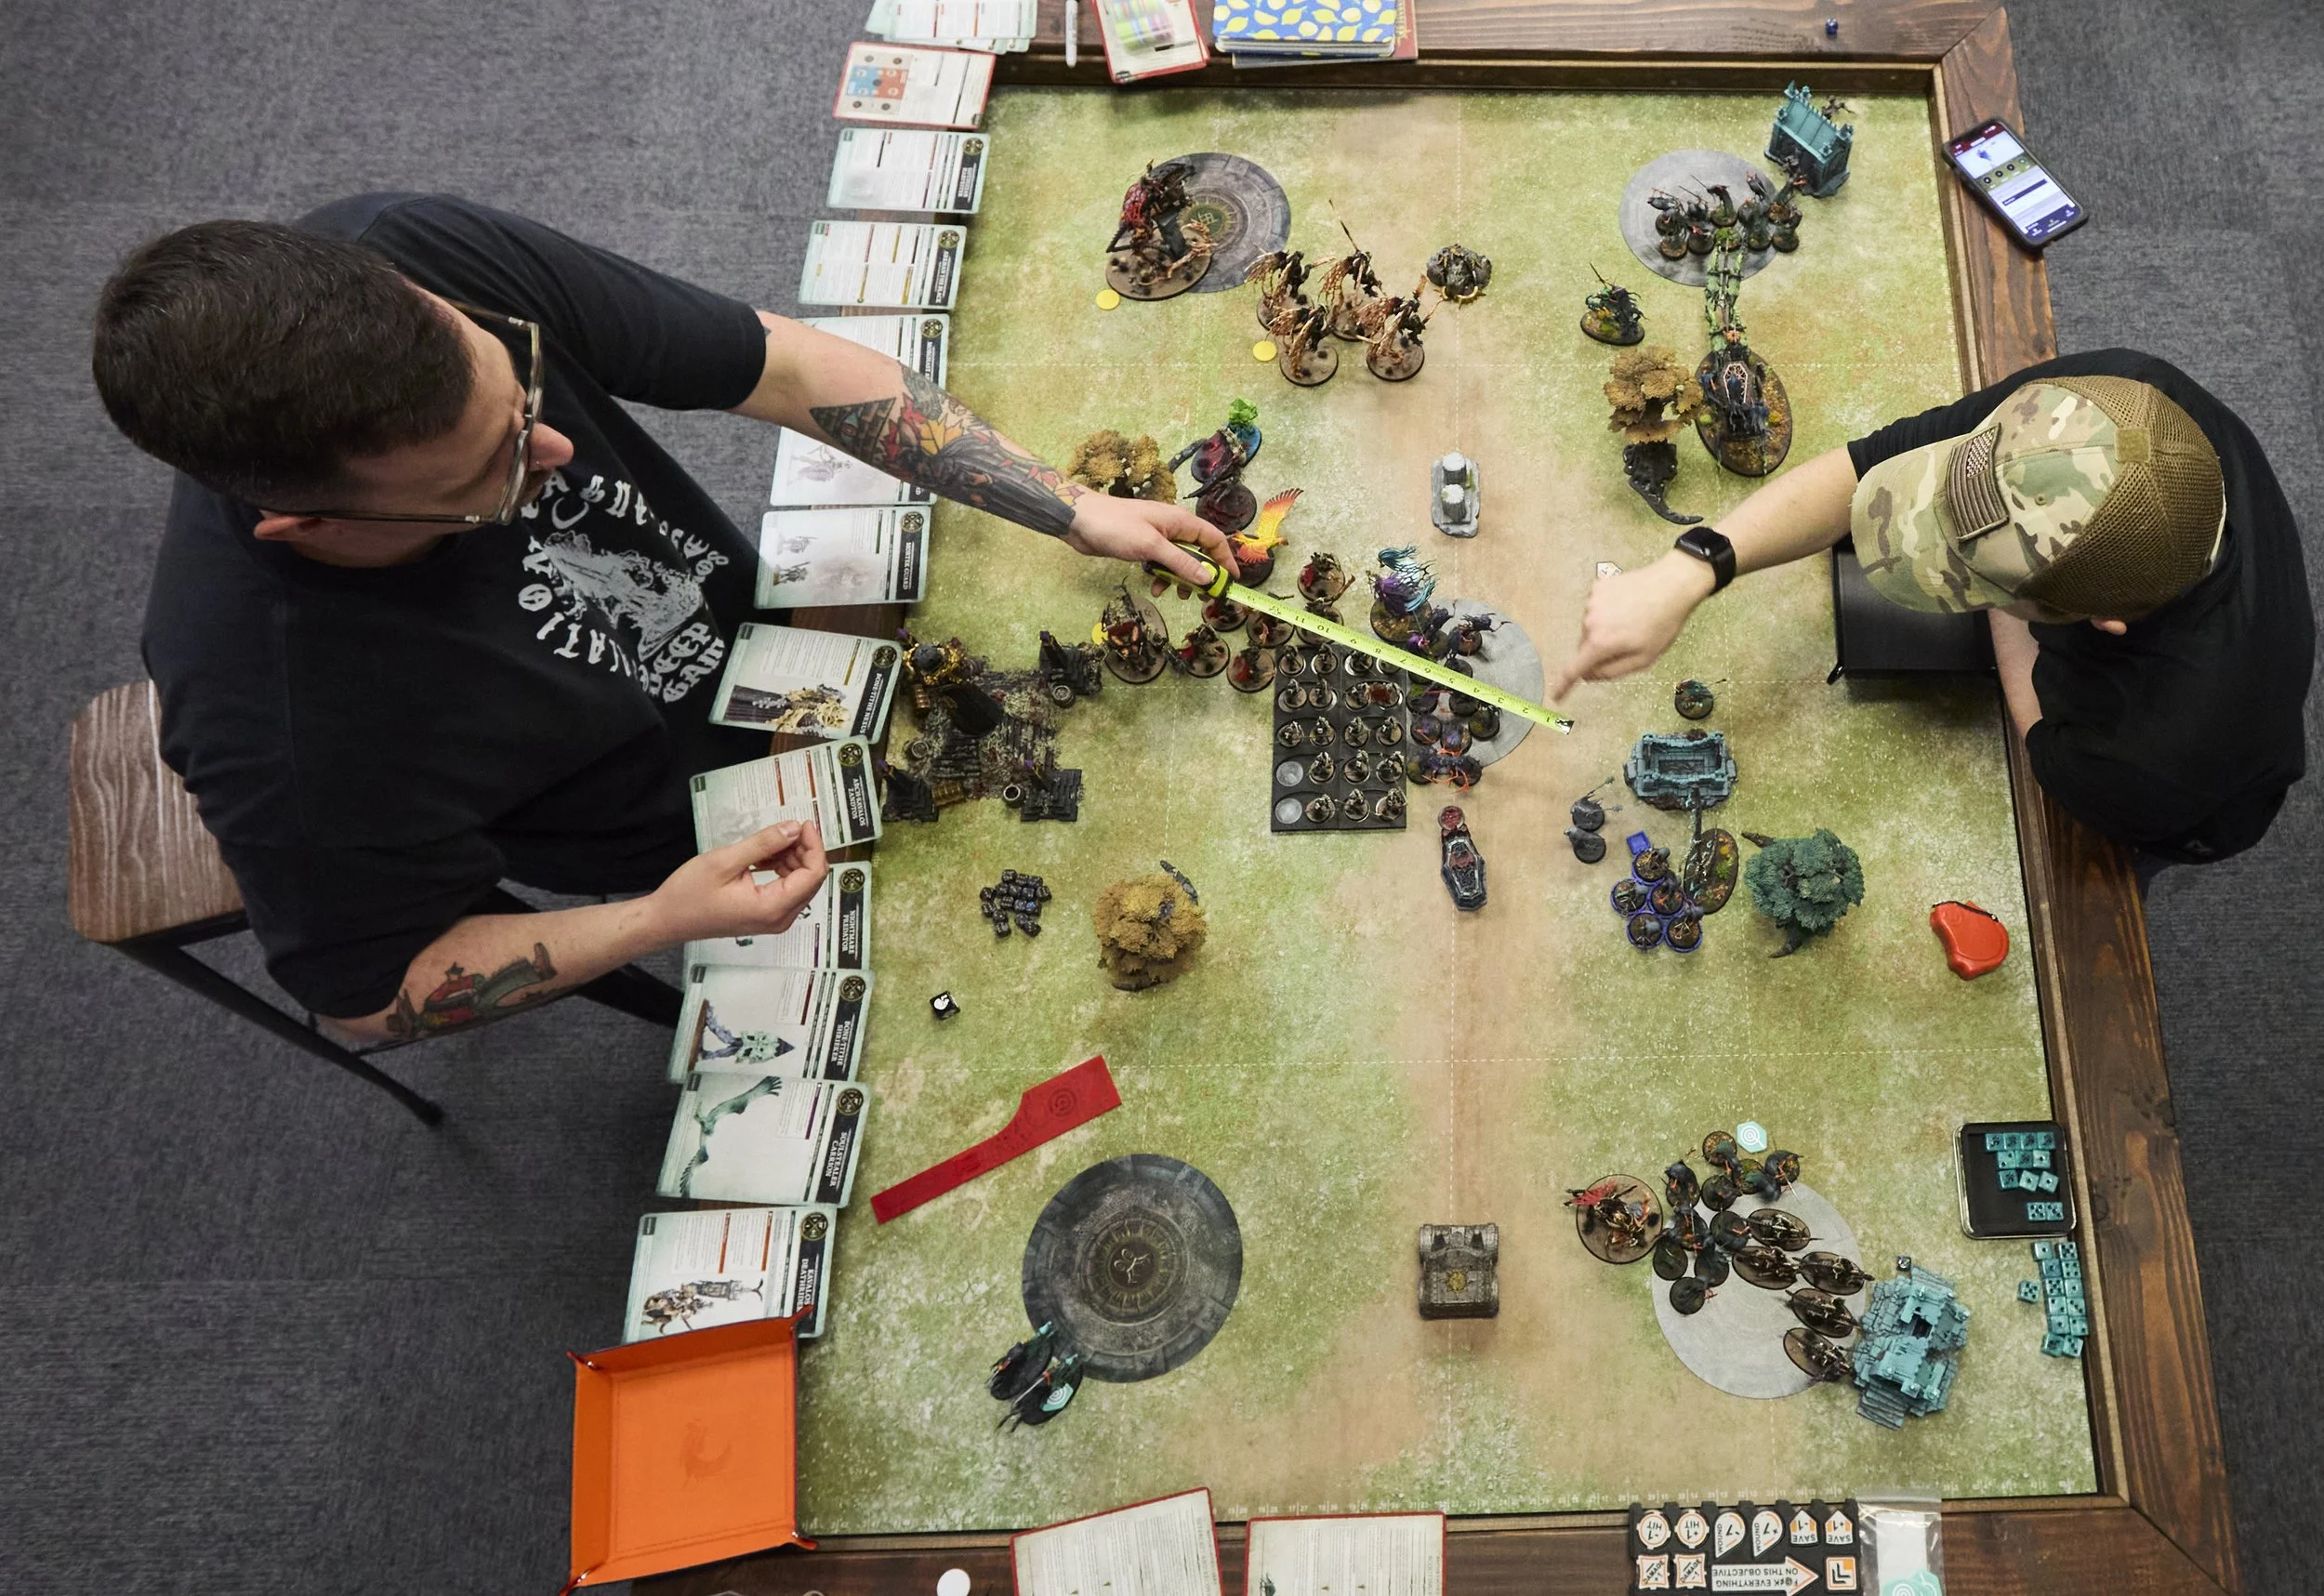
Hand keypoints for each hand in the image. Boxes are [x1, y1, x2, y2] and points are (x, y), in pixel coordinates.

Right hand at [647, 821, 828, 943]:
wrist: (667, 919)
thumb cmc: (689, 895)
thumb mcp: (725, 860)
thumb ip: (764, 844)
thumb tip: (793, 830)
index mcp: (772, 908)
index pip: (813, 875)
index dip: (813, 846)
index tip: (804, 824)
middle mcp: (778, 918)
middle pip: (810, 879)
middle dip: (803, 850)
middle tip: (787, 828)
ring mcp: (773, 919)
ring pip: (800, 882)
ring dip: (791, 858)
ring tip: (769, 842)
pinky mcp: (765, 915)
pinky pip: (786, 888)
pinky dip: (781, 868)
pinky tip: (763, 856)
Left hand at [1061, 491, 1235, 586]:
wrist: (1080, 520)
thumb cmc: (1116, 527)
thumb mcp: (1151, 546)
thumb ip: (1180, 562)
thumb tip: (1208, 578)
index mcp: (1180, 521)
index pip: (1213, 539)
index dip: (1225, 559)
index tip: (1231, 581)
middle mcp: (1173, 528)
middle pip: (1199, 552)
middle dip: (1202, 575)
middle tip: (1202, 597)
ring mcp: (1158, 537)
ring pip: (1180, 561)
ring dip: (1180, 579)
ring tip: (1176, 595)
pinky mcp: (1144, 547)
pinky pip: (1162, 564)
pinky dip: (1162, 576)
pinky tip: (1154, 588)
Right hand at [1550, 554, 1716, 699]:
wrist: (1673, 584)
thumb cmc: (1663, 623)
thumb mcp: (1643, 659)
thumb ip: (1613, 671)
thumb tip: (1589, 675)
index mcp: (1601, 643)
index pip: (1574, 669)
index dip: (1563, 685)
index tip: (1556, 696)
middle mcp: (1590, 622)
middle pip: (1585, 646)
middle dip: (1600, 650)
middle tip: (1628, 643)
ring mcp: (1592, 602)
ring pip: (1591, 627)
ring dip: (1605, 629)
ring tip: (1632, 620)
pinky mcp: (1598, 587)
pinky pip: (1596, 608)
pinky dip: (1607, 611)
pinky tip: (1628, 606)